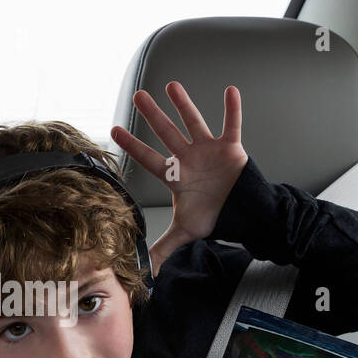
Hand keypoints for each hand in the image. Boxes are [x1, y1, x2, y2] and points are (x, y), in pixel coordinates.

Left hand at [112, 82, 248, 270]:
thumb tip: (145, 272)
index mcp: (176, 175)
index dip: (132, 146)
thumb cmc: (213, 216)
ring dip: (184, 104)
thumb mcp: (185, 231)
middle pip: (167, 133)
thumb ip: (163, 246)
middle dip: (153, 115)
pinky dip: (232, 109)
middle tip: (138, 94)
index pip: (149, 158)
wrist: (243, 213)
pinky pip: (232, 125)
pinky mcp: (232, 147)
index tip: (114, 130)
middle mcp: (189, 158)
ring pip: (194, 122)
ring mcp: (209, 150)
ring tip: (171, 85)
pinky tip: (230, 91)